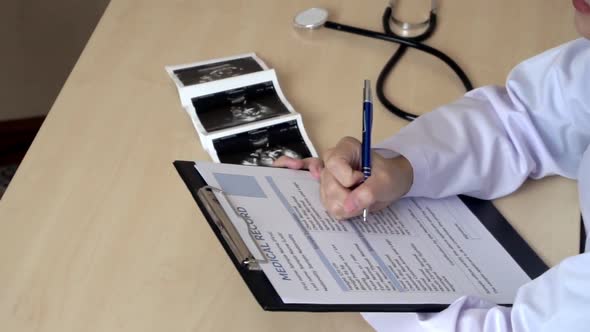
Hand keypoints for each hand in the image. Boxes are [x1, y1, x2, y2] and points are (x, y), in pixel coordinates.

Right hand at [274, 136, 413, 219]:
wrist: (390, 182)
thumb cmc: (389, 176)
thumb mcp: (386, 183)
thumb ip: (369, 193)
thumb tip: (349, 206)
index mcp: (347, 149)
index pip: (334, 165)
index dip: (346, 179)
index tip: (360, 181)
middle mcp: (332, 158)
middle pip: (327, 185)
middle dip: (345, 198)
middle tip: (363, 199)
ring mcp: (326, 172)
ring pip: (324, 196)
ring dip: (340, 204)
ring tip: (356, 201)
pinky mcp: (324, 184)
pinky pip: (304, 176)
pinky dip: (294, 171)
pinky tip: (281, 166)